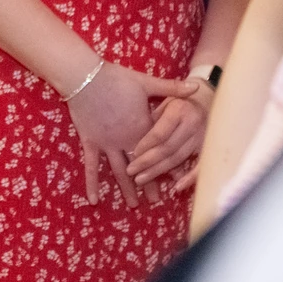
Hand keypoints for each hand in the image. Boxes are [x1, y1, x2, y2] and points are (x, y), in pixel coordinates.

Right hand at [64, 61, 196, 205]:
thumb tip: (197, 87)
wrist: (85, 76)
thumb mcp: (146, 82)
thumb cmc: (116, 78)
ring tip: (133, 205)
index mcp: (142, 127)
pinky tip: (94, 200)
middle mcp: (126, 140)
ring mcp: (107, 144)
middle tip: (157, 200)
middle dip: (150, 183)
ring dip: (126, 188)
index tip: (179, 180)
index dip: (171, 165)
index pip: (160, 150)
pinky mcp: (91, 142)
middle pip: (141, 166)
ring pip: (119, 171)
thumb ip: (171, 88)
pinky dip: (92, 183)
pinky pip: (92, 166)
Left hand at [128, 82, 210, 187]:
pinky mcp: (211, 148)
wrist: (208, 100)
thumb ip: (154, 117)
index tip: (133, 154)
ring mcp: (203, 138)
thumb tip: (137, 136)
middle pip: (168, 149)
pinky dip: (190, 178)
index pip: (160, 133)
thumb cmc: (179, 101)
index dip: (146, 145)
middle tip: (131, 172)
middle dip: (148, 162)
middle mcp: (193, 124)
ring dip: (159, 171)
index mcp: (179, 110)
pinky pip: (201, 166)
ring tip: (141, 180)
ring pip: (179, 159)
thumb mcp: (165, 100)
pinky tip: (176, 187)